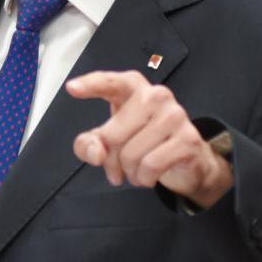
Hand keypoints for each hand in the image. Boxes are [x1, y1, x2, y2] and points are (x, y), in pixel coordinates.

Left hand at [65, 70, 232, 209]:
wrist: (189, 160)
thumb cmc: (145, 143)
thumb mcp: (110, 142)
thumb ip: (89, 145)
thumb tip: (97, 152)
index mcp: (134, 89)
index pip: (112, 83)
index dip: (92, 85)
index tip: (72, 88)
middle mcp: (156, 95)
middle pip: (112, 136)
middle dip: (110, 160)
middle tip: (118, 167)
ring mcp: (174, 115)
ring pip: (131, 154)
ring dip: (129, 172)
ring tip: (137, 170)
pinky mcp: (187, 138)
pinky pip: (150, 166)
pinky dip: (144, 178)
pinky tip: (149, 176)